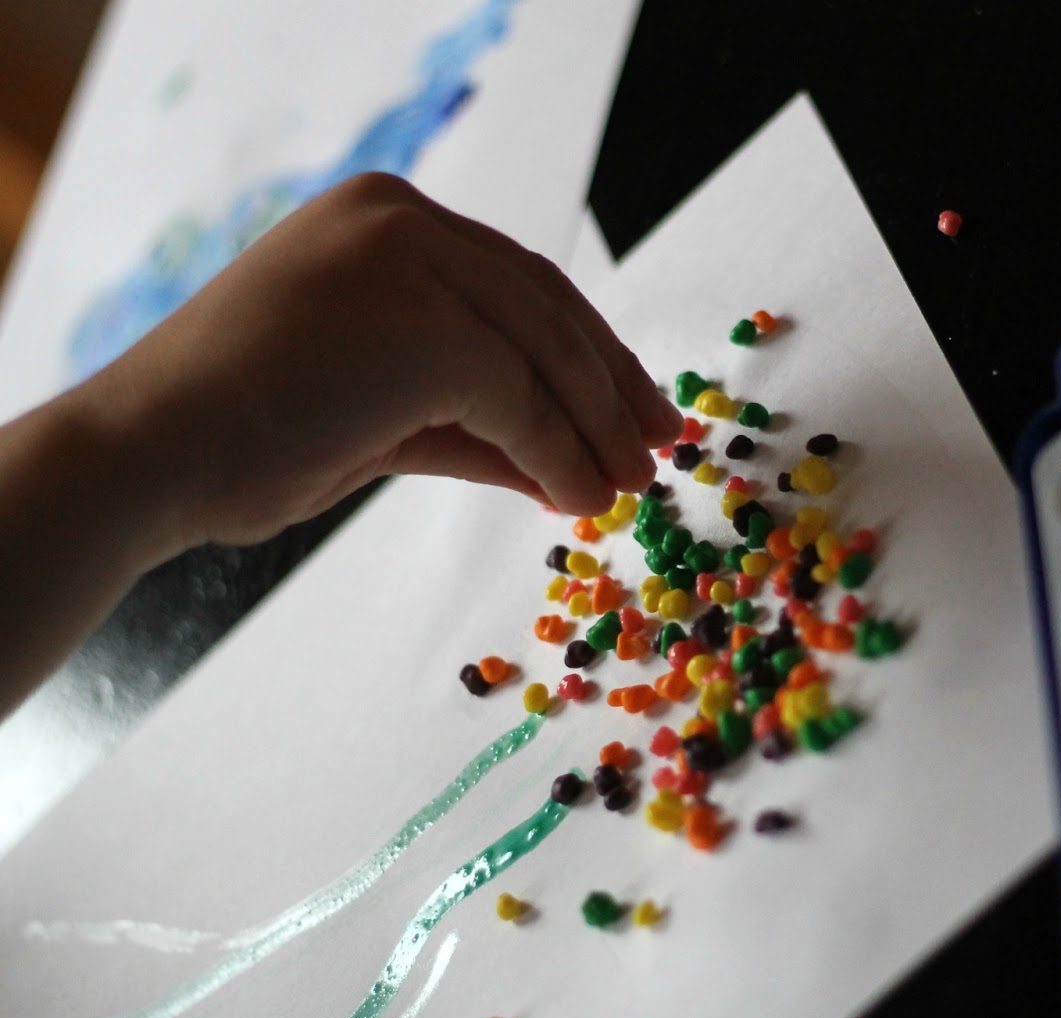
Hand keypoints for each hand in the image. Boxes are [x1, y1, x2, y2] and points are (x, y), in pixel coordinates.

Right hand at [84, 171, 680, 551]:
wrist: (146, 459)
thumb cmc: (244, 439)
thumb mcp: (381, 410)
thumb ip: (474, 418)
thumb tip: (570, 462)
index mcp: (384, 217)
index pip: (517, 281)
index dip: (584, 350)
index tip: (629, 407)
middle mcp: (401, 219)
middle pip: (544, 305)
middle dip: (607, 384)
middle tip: (654, 445)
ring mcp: (410, 260)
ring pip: (544, 350)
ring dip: (594, 428)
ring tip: (623, 488)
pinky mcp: (424, 323)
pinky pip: (521, 397)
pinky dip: (558, 453)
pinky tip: (574, 499)